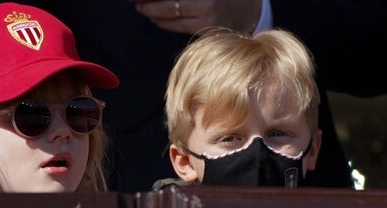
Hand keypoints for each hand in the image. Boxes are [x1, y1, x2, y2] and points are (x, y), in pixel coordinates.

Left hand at [134, 0, 260, 34]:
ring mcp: (207, 12)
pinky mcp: (207, 27)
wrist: (250, 11)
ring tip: (142, 8)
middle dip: (149, 0)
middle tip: (136, 1)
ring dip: (152, 11)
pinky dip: (164, 22)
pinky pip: (178, 25)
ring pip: (171, 12)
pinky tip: (156, 18)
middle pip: (169, 0)